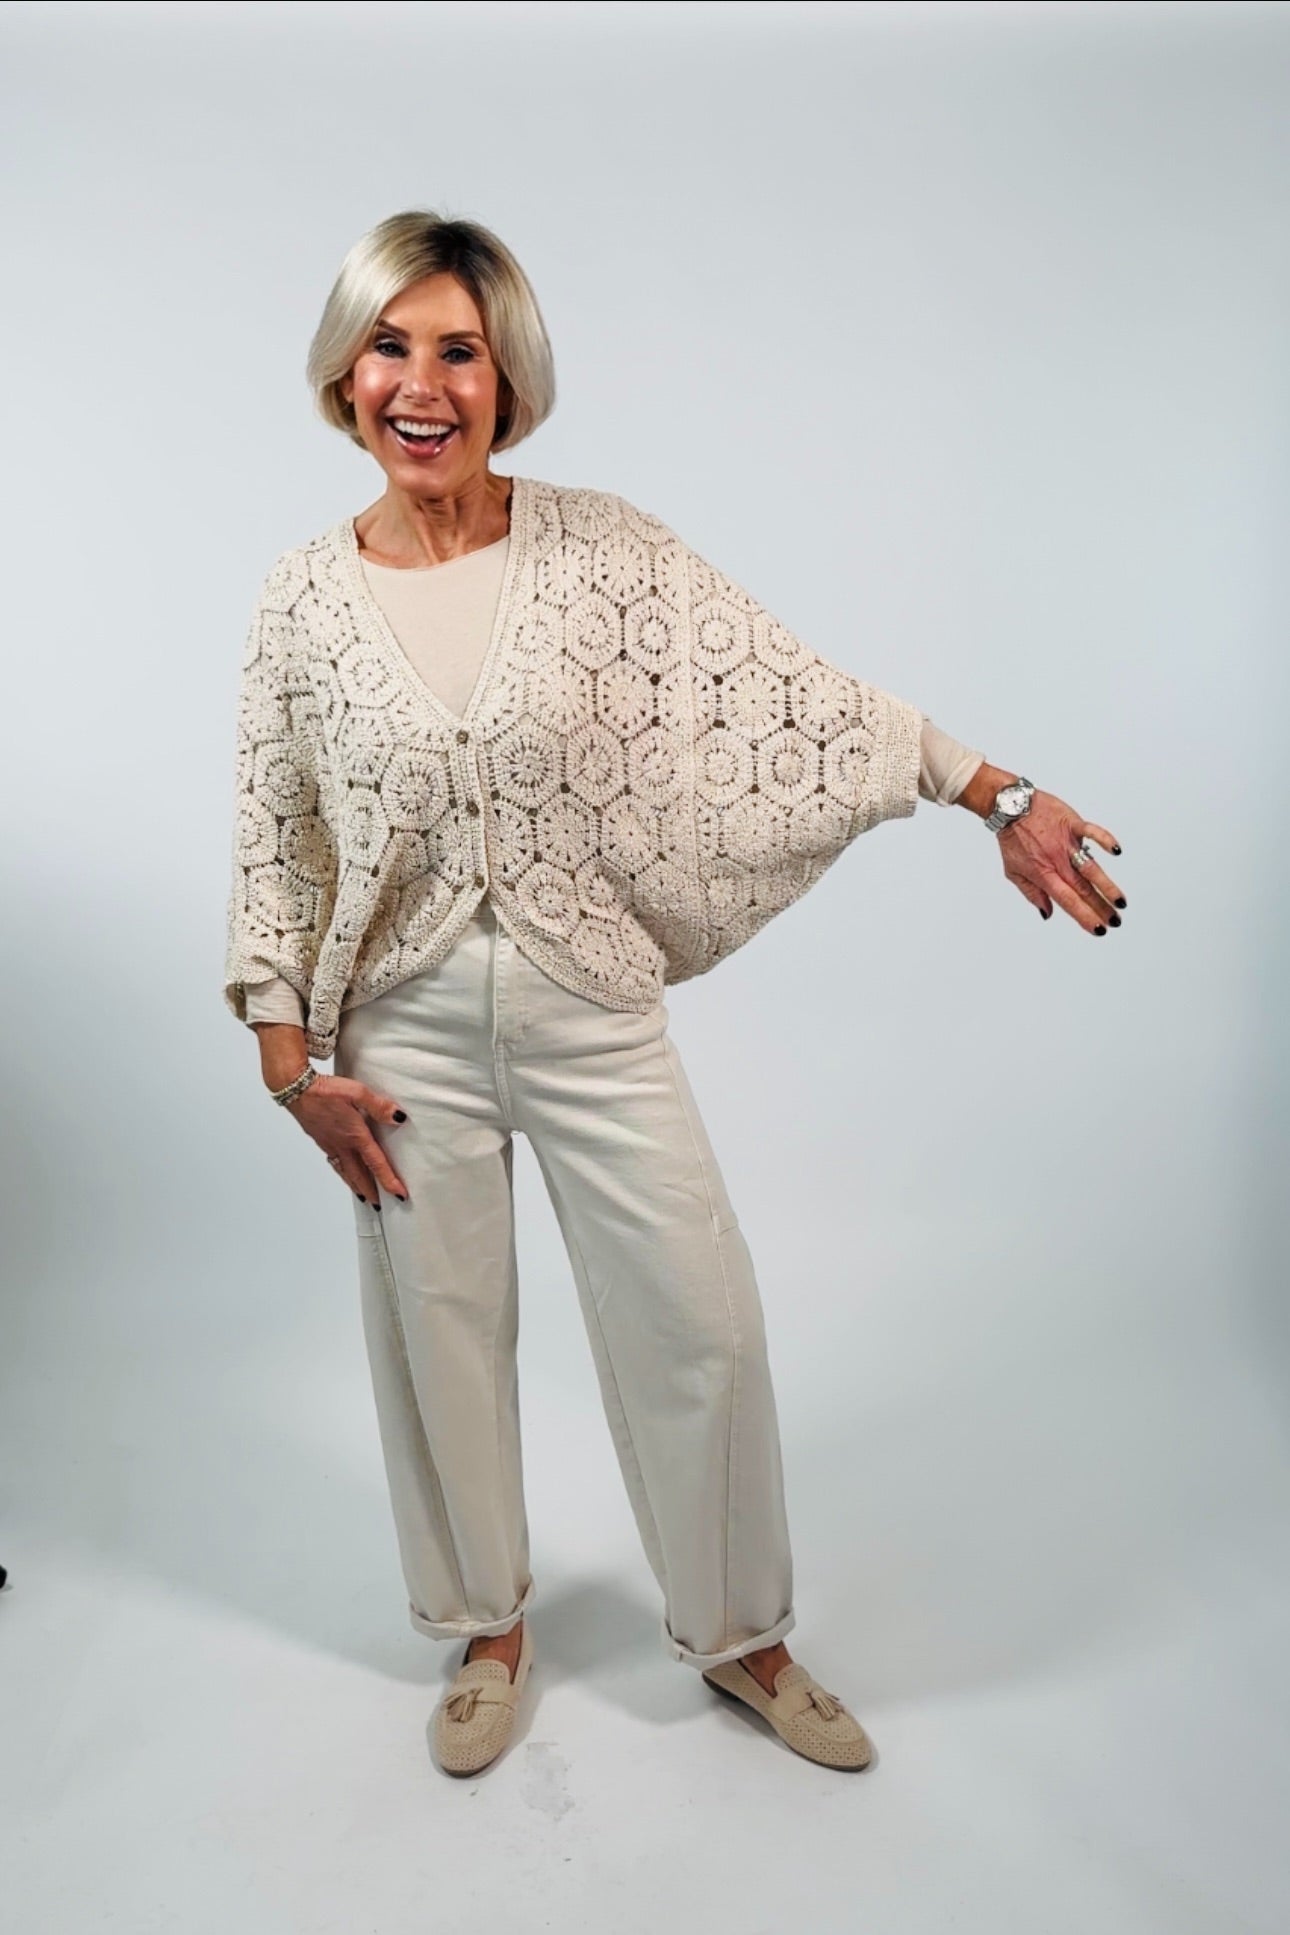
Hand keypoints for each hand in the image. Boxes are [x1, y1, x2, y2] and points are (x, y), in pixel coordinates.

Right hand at [287, 1073, 409, 1203]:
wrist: (295, 1089)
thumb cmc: (324, 1090)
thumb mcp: (357, 1092)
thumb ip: (379, 1106)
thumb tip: (398, 1117)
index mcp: (354, 1136)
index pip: (376, 1164)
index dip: (389, 1181)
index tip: (399, 1194)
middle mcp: (342, 1145)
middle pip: (359, 1175)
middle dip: (371, 1192)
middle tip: (379, 1205)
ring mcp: (329, 1145)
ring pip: (345, 1172)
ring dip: (356, 1186)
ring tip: (363, 1196)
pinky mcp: (321, 1140)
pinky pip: (335, 1164)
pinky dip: (343, 1174)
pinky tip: (344, 1172)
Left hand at [997, 789, 1126, 934]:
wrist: (1009, 808)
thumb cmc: (1011, 840)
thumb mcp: (1013, 872)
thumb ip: (1032, 893)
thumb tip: (1047, 914)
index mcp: (1044, 875)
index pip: (1067, 901)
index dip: (1084, 917)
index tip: (1099, 929)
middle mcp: (1057, 861)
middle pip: (1083, 889)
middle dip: (1101, 907)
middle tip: (1116, 921)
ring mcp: (1066, 842)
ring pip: (1090, 867)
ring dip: (1107, 885)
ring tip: (1121, 901)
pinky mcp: (1071, 823)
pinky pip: (1091, 831)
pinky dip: (1104, 839)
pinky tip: (1116, 851)